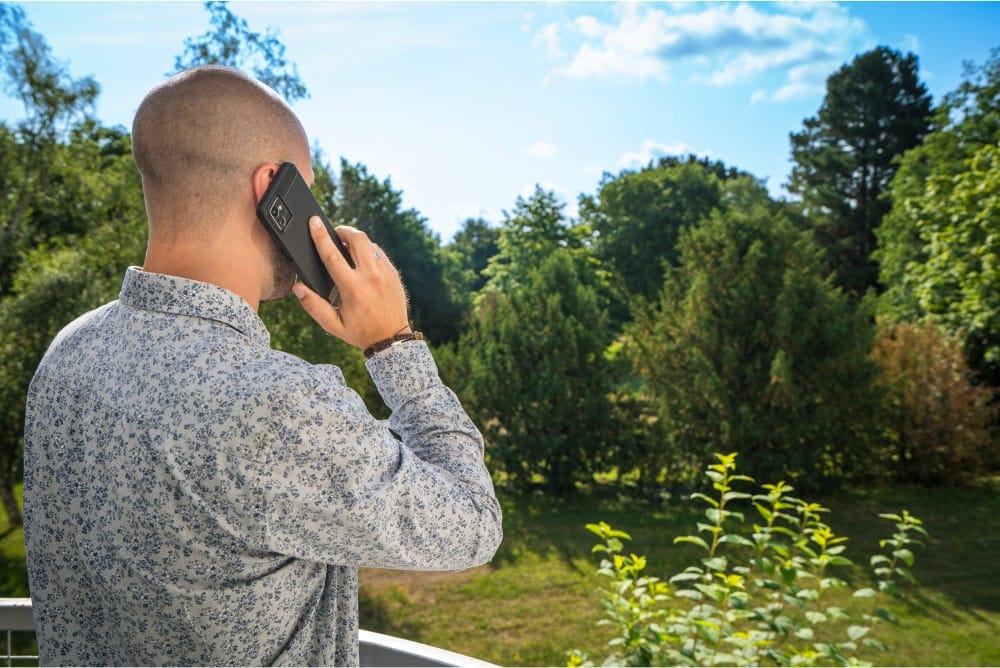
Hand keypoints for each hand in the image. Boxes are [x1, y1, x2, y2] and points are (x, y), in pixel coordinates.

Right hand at [292, 217, 410, 348]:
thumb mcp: (333, 325)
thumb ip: (314, 306)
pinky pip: (379, 252)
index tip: (314, 222)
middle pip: (357, 239)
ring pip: (369, 243)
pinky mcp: (394, 273)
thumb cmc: (360, 332)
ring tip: (345, 246)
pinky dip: (368, 250)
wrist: (392, 339)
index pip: (333, 255)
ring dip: (356, 240)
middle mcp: (371, 277)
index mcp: (353, 289)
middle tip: (334, 232)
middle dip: (343, 230)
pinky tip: (360, 257)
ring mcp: (386, 273)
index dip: (321, 236)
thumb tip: (298, 287)